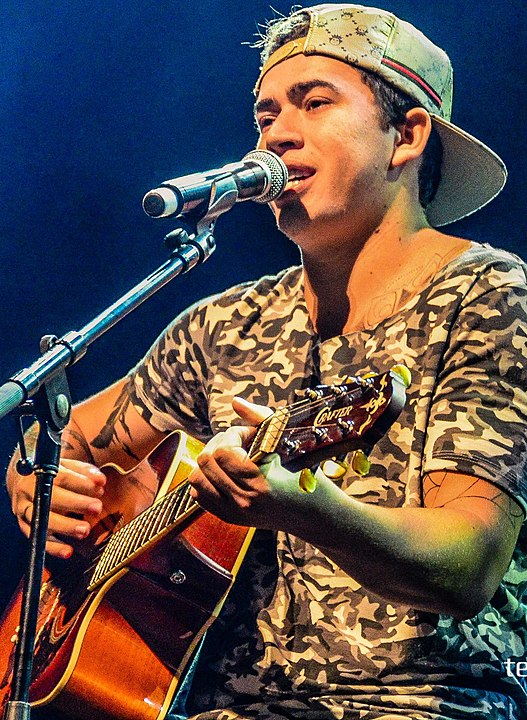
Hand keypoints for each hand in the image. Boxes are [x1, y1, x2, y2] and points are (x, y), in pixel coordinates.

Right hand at [12, 459, 105, 558]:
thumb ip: (85, 472)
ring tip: (85, 531)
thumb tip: (101, 482)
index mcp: (41, 472)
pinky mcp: (24, 526)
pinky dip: (53, 548)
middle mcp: (29, 491)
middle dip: (76, 504)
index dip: (81, 483)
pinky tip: (68, 551)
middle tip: (97, 508)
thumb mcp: (68, 466)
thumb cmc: (52, 474)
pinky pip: (37, 539)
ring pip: (42, 520)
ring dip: (65, 527)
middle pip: (51, 498)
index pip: (62, 477)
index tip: (99, 489)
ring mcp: (24, 510)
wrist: (22, 480)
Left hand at [188, 397, 303, 528]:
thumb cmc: (306, 476)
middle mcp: (243, 501)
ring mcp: (233, 512)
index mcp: (261, 484)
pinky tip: (226, 472)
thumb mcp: (290, 444)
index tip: (251, 433)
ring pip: (197, 477)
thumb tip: (235, 403)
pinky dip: (207, 478)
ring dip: (210, 461)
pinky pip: (198, 493)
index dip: (234, 434)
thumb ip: (261, 419)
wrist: (315, 515)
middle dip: (220, 443)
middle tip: (240, 442)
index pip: (224, 452)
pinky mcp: (228, 517)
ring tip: (230, 456)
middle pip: (206, 462)